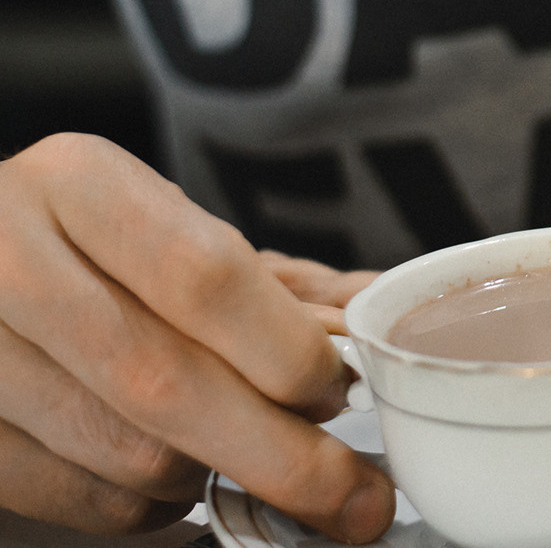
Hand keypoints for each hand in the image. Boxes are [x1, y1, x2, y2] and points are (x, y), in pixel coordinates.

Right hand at [0, 133, 395, 539]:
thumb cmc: (85, 246)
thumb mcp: (168, 229)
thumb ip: (275, 282)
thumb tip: (375, 321)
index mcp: (80, 184)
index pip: (206, 276)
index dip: (286, 350)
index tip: (342, 392)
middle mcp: (7, 260)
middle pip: (168, 382)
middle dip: (283, 455)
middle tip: (354, 497)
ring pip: (128, 454)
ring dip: (211, 476)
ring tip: (249, 456)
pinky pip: (81, 502)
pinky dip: (147, 505)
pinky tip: (172, 473)